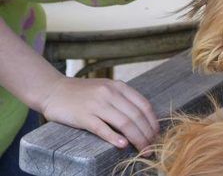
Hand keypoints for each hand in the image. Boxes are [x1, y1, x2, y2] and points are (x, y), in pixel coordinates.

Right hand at [38, 76, 158, 152]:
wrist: (53, 90)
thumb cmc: (82, 93)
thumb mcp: (106, 89)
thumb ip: (123, 99)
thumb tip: (143, 119)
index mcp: (118, 86)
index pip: (143, 105)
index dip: (153, 121)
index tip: (157, 134)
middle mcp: (110, 93)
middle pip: (136, 116)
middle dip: (147, 134)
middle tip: (152, 147)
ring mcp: (96, 104)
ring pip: (124, 123)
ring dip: (137, 138)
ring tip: (143, 149)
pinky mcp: (83, 116)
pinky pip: (102, 128)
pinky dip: (114, 138)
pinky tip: (123, 146)